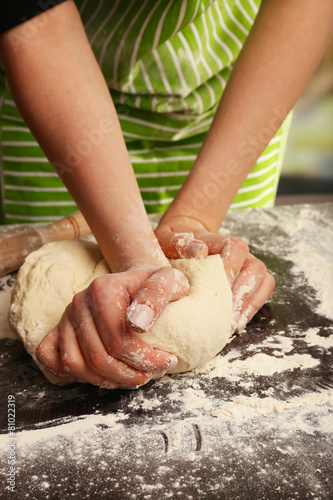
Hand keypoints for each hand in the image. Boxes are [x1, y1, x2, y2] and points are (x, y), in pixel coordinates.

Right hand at [36, 265, 188, 388]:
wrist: (138, 280)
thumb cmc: (154, 283)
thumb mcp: (168, 281)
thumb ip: (155, 296)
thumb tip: (138, 323)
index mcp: (102, 289)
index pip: (118, 340)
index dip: (145, 359)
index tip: (168, 360)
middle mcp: (78, 302)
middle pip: (97, 357)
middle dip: (129, 375)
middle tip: (154, 373)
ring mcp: (66, 318)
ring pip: (76, 365)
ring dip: (107, 381)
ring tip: (134, 376)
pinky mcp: (58, 330)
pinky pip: (52, 359)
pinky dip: (74, 374)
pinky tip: (104, 375)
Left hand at [155, 216, 274, 332]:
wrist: (177, 249)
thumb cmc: (171, 246)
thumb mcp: (167, 239)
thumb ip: (180, 244)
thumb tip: (201, 252)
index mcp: (218, 241)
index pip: (236, 248)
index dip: (232, 267)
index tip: (221, 287)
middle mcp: (237, 254)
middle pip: (255, 267)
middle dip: (244, 293)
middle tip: (229, 314)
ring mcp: (245, 267)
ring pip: (264, 281)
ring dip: (250, 303)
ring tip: (233, 323)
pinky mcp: (247, 283)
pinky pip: (262, 294)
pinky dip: (253, 309)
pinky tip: (237, 323)